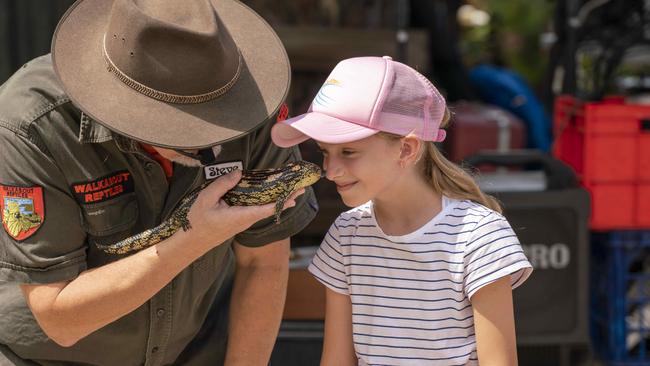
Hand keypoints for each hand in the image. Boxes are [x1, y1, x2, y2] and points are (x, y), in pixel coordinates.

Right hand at [179, 170, 302, 248]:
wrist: (189, 242)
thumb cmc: (196, 222)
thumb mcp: (206, 199)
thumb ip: (222, 185)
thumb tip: (238, 173)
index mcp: (241, 216)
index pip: (268, 208)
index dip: (283, 200)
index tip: (296, 193)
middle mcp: (246, 220)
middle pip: (270, 208)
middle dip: (286, 198)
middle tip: (301, 188)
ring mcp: (242, 222)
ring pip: (264, 210)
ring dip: (277, 199)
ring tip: (289, 189)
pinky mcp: (238, 221)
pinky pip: (255, 210)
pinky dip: (265, 202)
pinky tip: (268, 195)